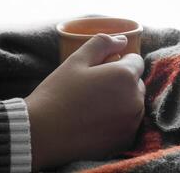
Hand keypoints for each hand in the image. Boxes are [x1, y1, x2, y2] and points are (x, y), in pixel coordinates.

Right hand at [25, 34, 144, 170]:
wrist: (42, 134)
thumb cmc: (58, 93)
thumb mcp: (76, 60)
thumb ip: (102, 44)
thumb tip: (122, 40)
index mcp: (125, 76)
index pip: (136, 61)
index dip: (119, 62)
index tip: (102, 70)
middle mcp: (135, 100)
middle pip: (137, 83)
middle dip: (122, 82)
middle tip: (95, 89)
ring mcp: (132, 123)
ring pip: (134, 103)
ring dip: (122, 101)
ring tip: (94, 106)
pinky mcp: (126, 140)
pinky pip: (129, 122)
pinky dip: (119, 120)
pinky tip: (97, 122)